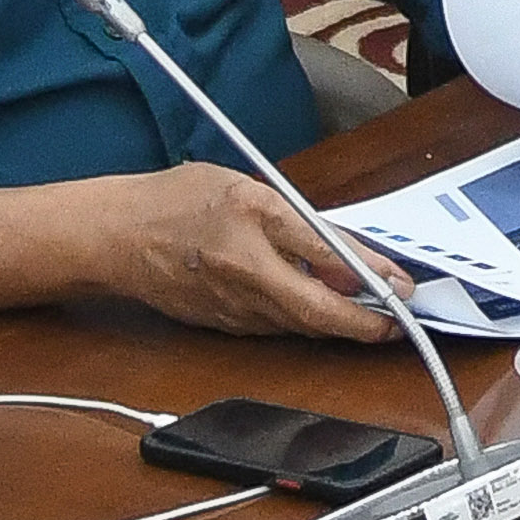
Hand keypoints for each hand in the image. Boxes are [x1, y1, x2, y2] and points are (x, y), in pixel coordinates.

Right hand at [101, 162, 396, 343]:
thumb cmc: (177, 201)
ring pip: (299, 326)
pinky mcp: (223, 326)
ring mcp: (232, 312)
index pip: (326, 265)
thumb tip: (346, 255)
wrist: (117, 237)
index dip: (372, 281)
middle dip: (364, 322)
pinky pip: (275, 328)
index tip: (402, 290)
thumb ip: (298, 224)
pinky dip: (304, 321)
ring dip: (337, 324)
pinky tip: (321, 310)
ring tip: (371, 313)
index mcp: (252, 237)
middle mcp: (245, 282)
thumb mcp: (248, 192)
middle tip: (397, 320)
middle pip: (317, 315)